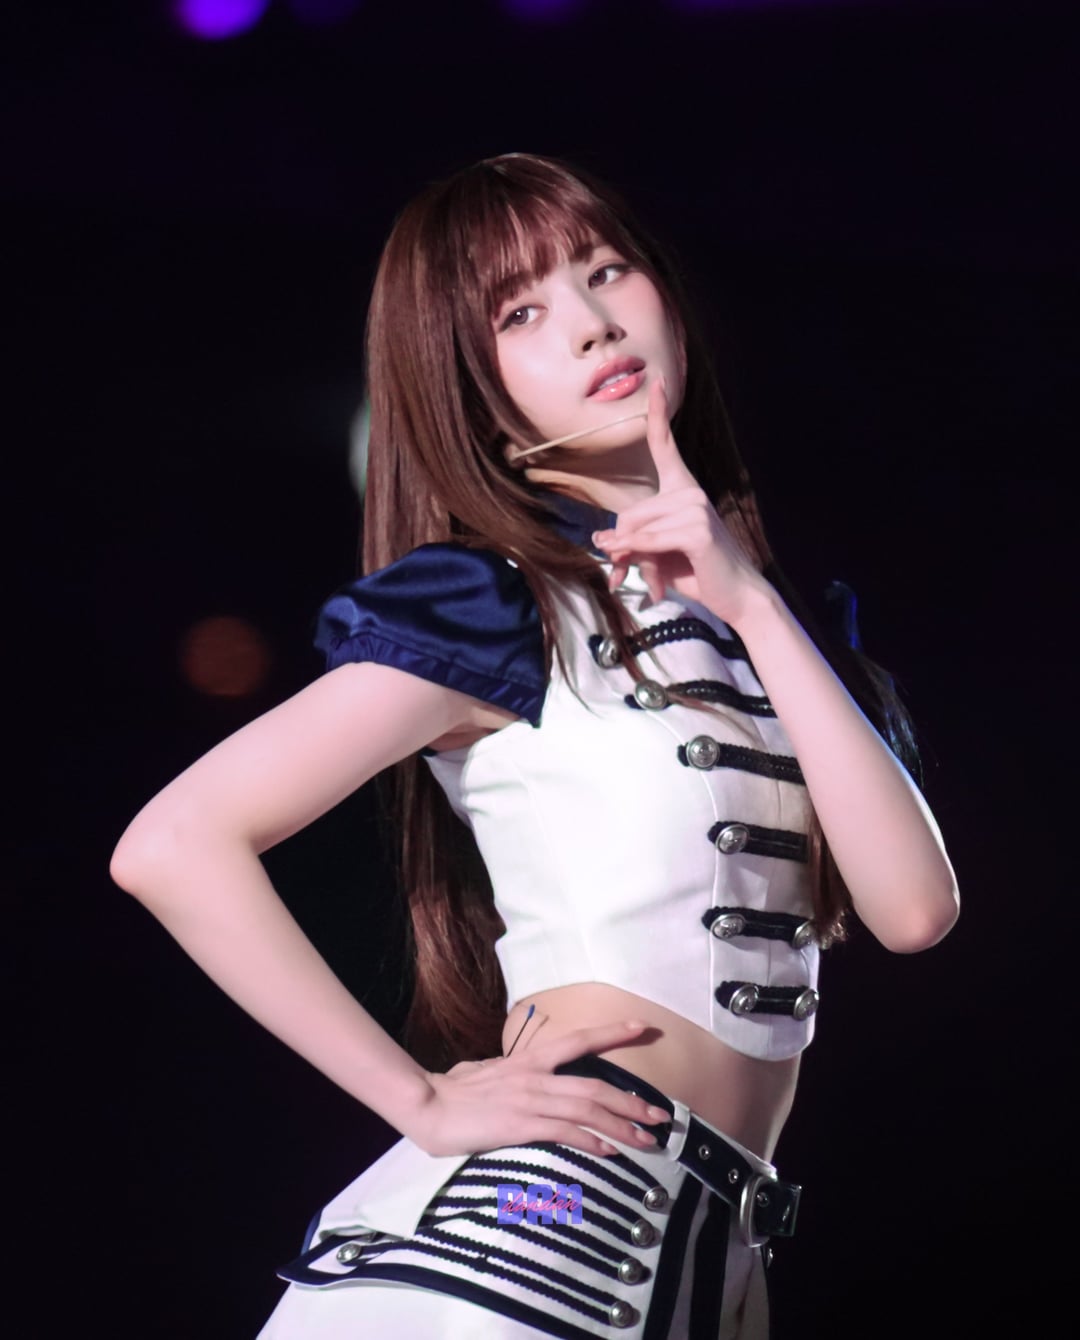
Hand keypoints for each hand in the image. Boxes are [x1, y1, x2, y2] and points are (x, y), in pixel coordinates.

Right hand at [404, 1021, 670, 1157]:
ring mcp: (530, 1099)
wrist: (426, 1104)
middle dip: (632, 1101)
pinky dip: (591, 1140)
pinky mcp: (521, 1124)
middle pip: (595, 1084)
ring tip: (646, 1139)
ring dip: (621, 1125)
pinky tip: (609, 1151)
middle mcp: (536, 1074)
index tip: (642, 1027)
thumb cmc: (452, 1089)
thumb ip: (508, 1071)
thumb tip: (513, 1071)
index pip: (579, 1040)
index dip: (613, 1033)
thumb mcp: (486, 1070)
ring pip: (587, 1108)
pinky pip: (565, 1131)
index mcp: (529, 1058)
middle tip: (660, 1115)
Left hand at [592, 379, 766, 624]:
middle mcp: (690, 491)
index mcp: (683, 489)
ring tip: (653, 582)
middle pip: (628, 513)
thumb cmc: (696, 573)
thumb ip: (630, 543)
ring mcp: (696, 507)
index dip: (659, 413)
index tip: (657, 382)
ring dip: (634, 560)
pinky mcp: (697, 530)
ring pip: (636, 529)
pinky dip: (642, 561)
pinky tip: (656, 582)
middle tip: (627, 574)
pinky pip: (649, 541)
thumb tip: (599, 541)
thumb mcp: (656, 555)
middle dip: (623, 548)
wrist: (735, 598)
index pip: (665, 445)